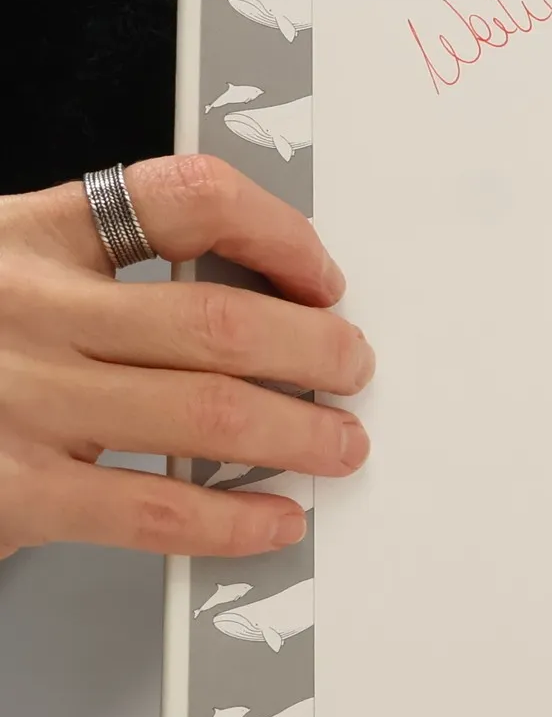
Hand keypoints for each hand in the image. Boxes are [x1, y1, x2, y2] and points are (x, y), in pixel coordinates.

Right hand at [0, 155, 372, 559]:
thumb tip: (250, 294)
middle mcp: (24, 308)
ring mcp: (15, 400)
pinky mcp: (7, 492)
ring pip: (206, 411)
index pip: (185, 197)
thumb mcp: (0, 269)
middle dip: (314, 348)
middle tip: (351, 366)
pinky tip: (272, 519)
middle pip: (219, 317)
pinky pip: (154, 508)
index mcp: (27, 235)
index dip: (279, 232)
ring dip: (299, 432)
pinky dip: (232, 518)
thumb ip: (92, 269)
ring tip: (338, 444)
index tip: (322, 274)